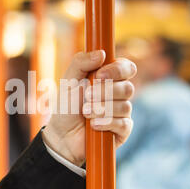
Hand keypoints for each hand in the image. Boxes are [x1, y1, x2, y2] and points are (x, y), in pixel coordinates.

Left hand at [42, 50, 136, 166]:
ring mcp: (122, 113)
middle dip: (105, 92)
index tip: (99, 75)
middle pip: (128, 88)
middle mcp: (118, 94)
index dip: (117, 70)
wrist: (61, 135)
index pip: (127, 68)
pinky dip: (107, 123)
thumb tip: (102, 53)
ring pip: (125, 107)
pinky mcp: (122, 130)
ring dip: (102, 109)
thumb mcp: (69, 81)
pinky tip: (93, 125)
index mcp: (109, 79)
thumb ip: (81, 62)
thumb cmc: (66, 106)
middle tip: (87, 96)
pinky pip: (124, 124)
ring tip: (85, 112)